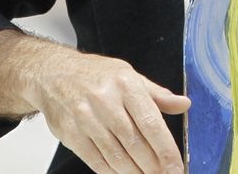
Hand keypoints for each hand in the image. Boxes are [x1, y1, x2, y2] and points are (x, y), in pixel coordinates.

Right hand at [28, 46, 189, 173]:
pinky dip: (113, 172)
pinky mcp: (71, 134)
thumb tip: (184, 104)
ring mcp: (86, 119)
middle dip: (153, 166)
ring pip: (117, 157)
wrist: (53, 73)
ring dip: (135, 173)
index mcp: (125, 84)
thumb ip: (157, 95)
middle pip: (135, 144)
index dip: (166, 150)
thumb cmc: (95, 75)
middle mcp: (105, 101)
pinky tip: (124, 173)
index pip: (151, 123)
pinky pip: (97, 162)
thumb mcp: (129, 75)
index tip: (176, 167)